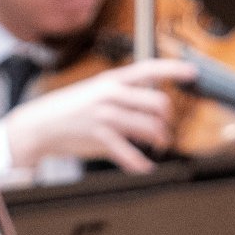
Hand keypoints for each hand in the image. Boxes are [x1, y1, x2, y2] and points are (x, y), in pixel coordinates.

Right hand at [0, 60, 186, 174]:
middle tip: (166, 128)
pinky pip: (130, 154)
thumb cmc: (69, 109)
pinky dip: (141, 164)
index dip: (174, 69)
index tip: (193, 72)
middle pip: (157, 102)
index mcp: (111, 80)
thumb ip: (121, 94)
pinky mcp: (100, 138)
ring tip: (158, 145)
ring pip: (150, 128)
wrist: (41, 124)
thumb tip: (147, 102)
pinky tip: (144, 167)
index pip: (149, 68)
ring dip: (160, 140)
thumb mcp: (95, 91)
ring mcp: (106, 117)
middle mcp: (111, 95)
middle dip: (167, 119)